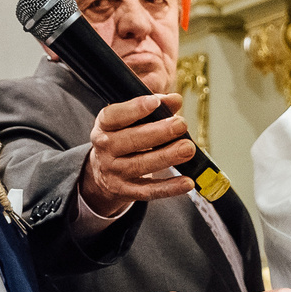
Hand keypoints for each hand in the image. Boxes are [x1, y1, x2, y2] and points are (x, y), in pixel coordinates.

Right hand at [79, 93, 199, 214]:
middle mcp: (105, 148)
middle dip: (159, 132)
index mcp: (104, 125)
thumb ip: (155, 105)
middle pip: (131, 140)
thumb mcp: (131, 118)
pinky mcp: (125, 191)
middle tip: (181, 124)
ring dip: (167, 156)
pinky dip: (169, 187)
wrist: (102, 173)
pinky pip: (149, 190)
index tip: (155, 102)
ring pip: (141, 165)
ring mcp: (114, 171)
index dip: (134, 108)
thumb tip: (175, 100)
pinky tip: (187, 181)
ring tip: (188, 148)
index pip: (115, 116)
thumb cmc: (124, 137)